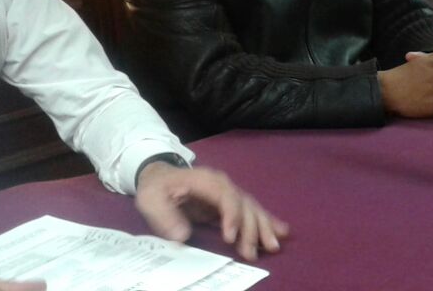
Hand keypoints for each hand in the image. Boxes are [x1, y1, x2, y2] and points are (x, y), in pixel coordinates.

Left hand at [135, 163, 288, 261]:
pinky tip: (281, 231)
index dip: (231, 215)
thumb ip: (165, 216)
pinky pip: (252, 211)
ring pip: (252, 208)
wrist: (160, 177)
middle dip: (250, 228)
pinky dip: (267, 221)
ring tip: (272, 247)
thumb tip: (182, 235)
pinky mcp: (231, 203)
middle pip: (243, 204)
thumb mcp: (151, 199)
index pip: (225, 196)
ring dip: (263, 227)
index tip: (230, 238)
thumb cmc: (156, 189)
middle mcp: (222, 185)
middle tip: (250, 253)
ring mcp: (229, 193)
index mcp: (205, 181)